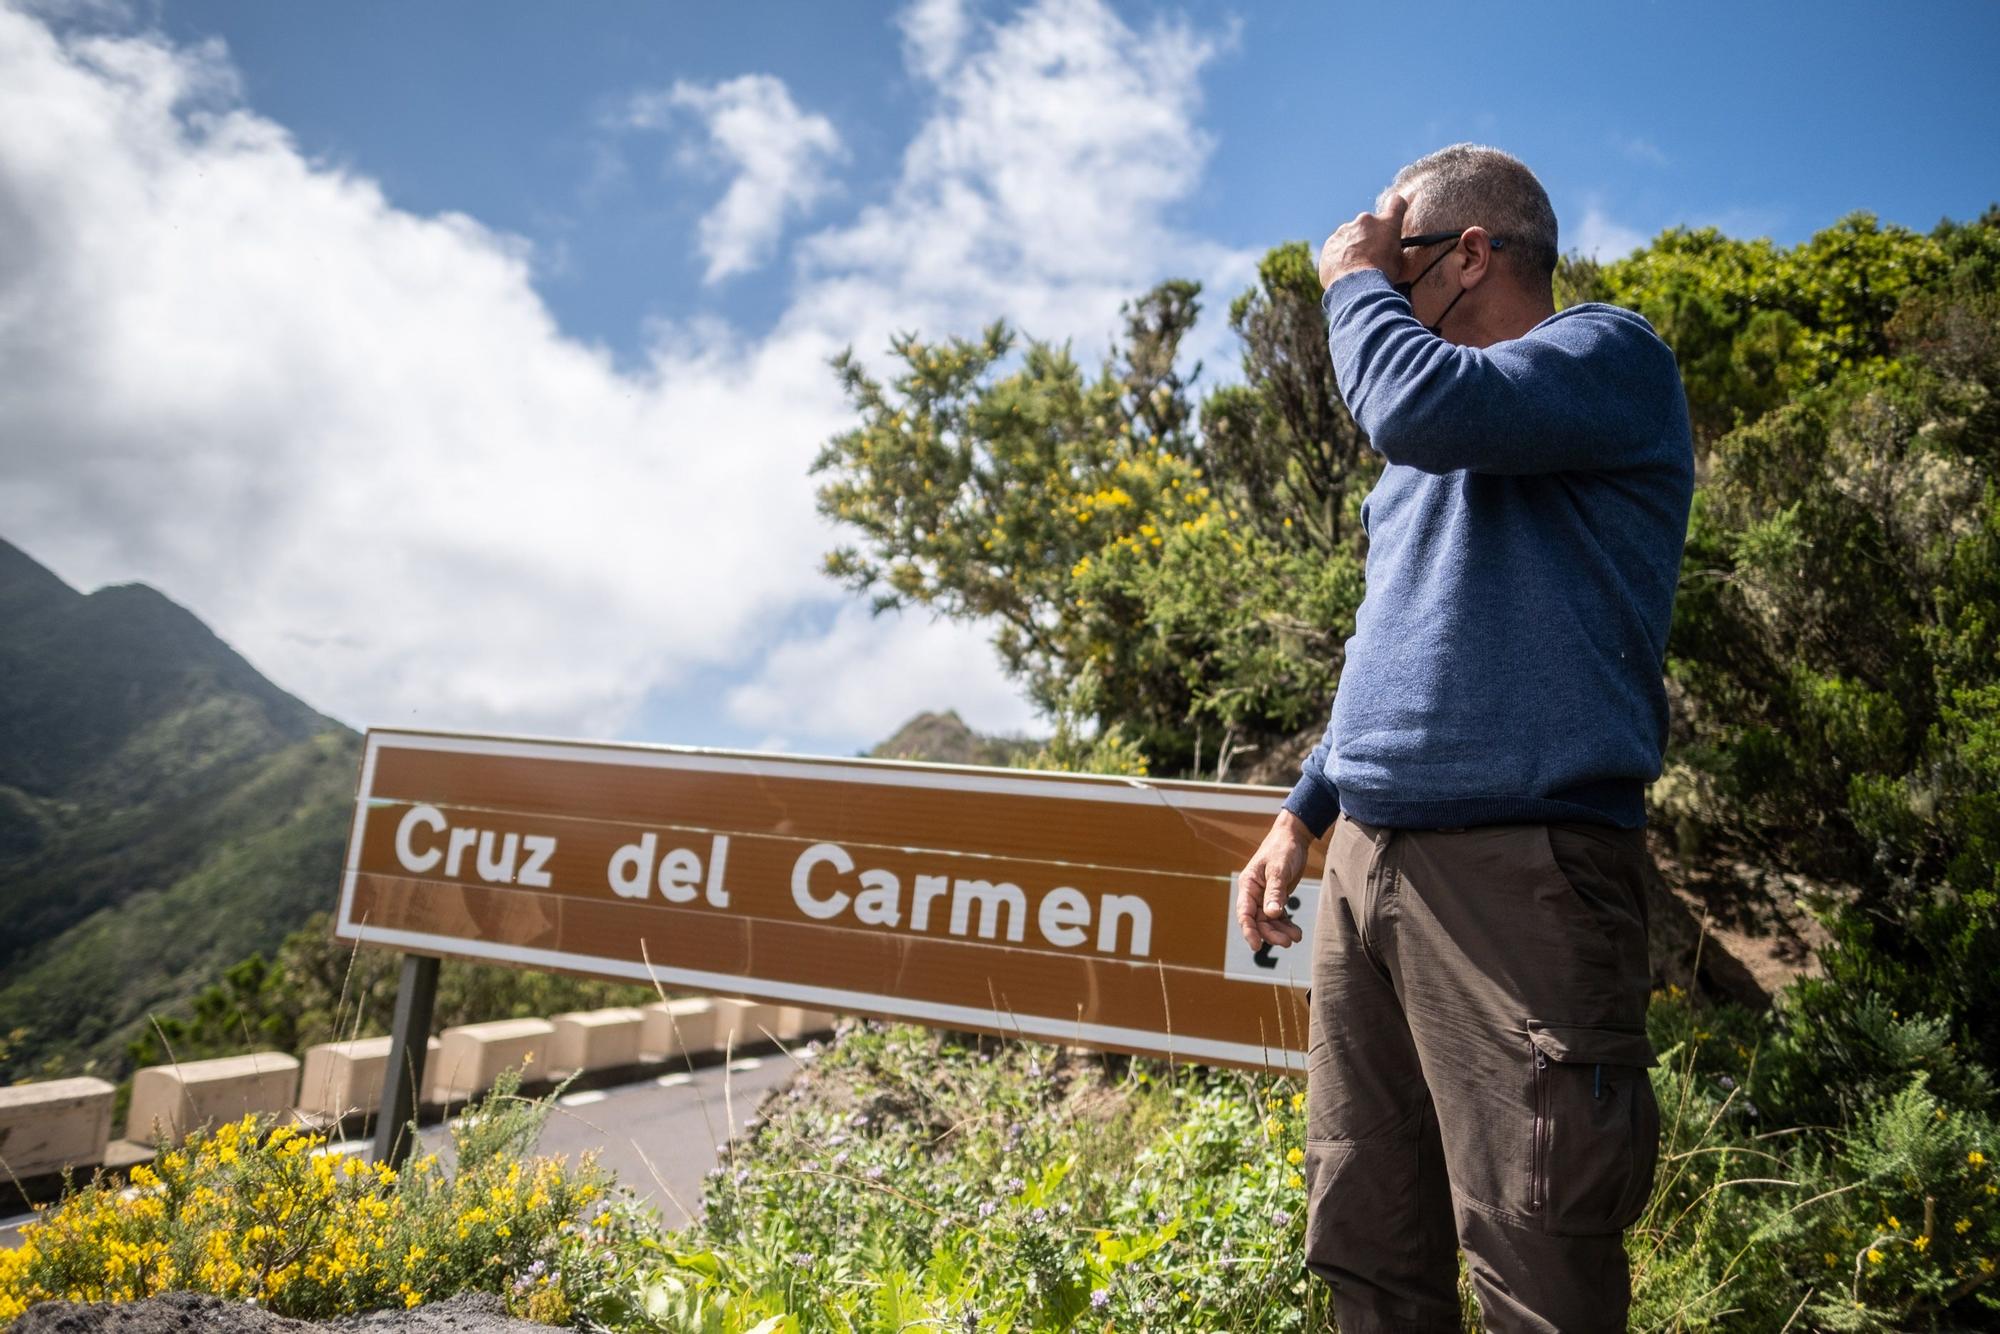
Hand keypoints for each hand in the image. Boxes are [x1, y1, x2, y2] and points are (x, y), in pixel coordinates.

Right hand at [1236, 810, 1312, 950]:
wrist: (1294, 837)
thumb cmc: (1283, 849)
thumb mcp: (1279, 869)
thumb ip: (1275, 892)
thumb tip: (1271, 915)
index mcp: (1248, 885)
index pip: (1244, 913)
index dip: (1249, 931)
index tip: (1256, 946)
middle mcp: (1253, 894)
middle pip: (1258, 921)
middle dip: (1271, 934)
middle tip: (1288, 942)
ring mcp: (1264, 897)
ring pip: (1269, 922)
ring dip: (1280, 932)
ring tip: (1296, 937)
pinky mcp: (1277, 897)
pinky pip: (1278, 917)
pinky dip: (1286, 925)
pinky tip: (1296, 932)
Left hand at [1319, 192, 1407, 289]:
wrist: (1357, 287)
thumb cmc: (1382, 275)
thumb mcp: (1398, 259)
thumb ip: (1392, 245)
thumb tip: (1387, 247)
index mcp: (1386, 223)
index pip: (1396, 203)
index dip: (1396, 208)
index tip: (1394, 214)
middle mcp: (1364, 221)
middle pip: (1367, 225)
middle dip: (1368, 236)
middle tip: (1369, 256)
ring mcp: (1344, 231)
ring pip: (1349, 236)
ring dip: (1352, 246)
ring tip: (1355, 267)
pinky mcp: (1330, 244)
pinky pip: (1335, 248)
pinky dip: (1339, 257)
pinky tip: (1344, 271)